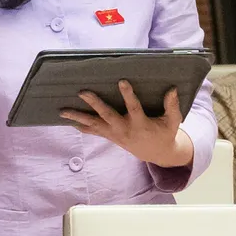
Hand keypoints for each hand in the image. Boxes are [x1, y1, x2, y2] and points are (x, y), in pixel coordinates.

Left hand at [59, 80, 191, 167]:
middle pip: (106, 115)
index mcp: (140, 124)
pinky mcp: (110, 136)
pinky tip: (67, 120)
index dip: (128, 95)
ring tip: (62, 111)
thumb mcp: (173, 122)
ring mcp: (115, 134)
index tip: (122, 81)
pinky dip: (80, 126)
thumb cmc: (165, 134)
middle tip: (82, 92)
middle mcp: (124, 129)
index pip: (133, 107)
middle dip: (94, 104)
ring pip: (94, 125)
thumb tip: (173, 89)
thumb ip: (172, 106)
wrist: (157, 154)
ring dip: (78, 118)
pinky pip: (93, 131)